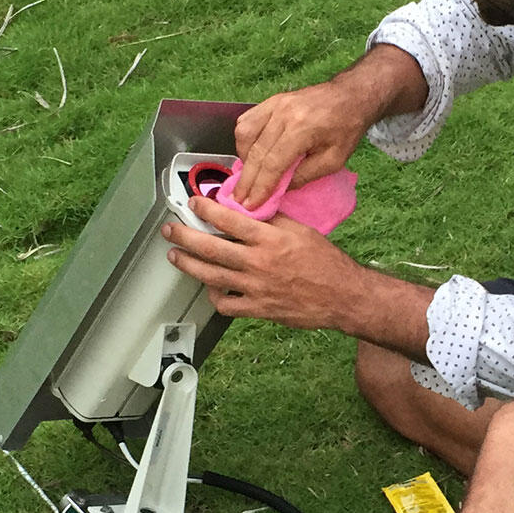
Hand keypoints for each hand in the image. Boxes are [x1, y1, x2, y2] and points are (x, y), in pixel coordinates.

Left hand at [162, 196, 364, 329]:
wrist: (343, 296)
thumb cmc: (326, 262)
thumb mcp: (302, 231)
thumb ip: (273, 220)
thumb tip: (249, 209)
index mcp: (271, 239)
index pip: (230, 220)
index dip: (206, 209)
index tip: (194, 203)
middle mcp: (259, 263)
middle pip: (210, 248)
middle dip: (184, 237)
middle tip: (170, 230)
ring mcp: (256, 288)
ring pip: (211, 276)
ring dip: (188, 265)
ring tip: (175, 257)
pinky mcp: (258, 309)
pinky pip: (226, 304)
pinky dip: (214, 296)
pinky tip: (211, 288)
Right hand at [233, 81, 366, 209]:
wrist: (349, 96)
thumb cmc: (346, 129)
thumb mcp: (334, 160)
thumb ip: (305, 176)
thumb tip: (279, 189)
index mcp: (301, 129)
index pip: (273, 163)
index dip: (260, 187)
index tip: (251, 205)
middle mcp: (283, 114)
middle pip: (256, 152)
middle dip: (246, 180)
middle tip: (240, 200)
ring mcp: (274, 105)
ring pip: (245, 134)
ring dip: (243, 159)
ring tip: (248, 177)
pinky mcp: (270, 101)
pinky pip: (246, 121)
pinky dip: (244, 141)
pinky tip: (250, 154)